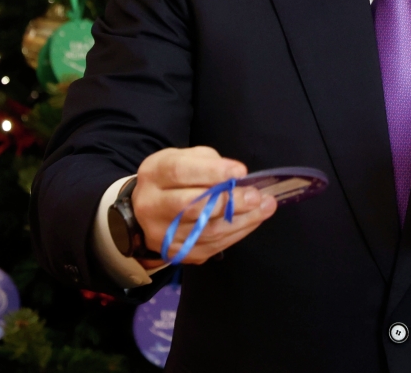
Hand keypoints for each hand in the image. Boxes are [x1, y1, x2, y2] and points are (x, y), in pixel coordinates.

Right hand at [133, 146, 277, 265]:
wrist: (145, 210)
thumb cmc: (173, 179)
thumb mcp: (184, 158)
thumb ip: (208, 162)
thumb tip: (237, 176)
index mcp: (154, 174)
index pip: (181, 172)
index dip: (213, 172)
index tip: (241, 171)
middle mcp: (152, 206)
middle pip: (192, 206)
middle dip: (230, 201)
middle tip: (257, 196)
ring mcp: (162, 234)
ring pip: (206, 231)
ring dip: (241, 220)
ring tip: (265, 208)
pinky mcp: (174, 253)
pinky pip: (210, 247)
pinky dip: (236, 234)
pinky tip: (252, 221)